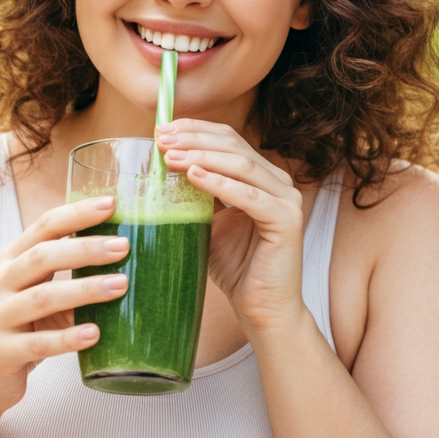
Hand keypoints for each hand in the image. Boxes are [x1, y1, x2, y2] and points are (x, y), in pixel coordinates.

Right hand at [0, 196, 128, 416]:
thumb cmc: (19, 330)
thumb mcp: (39, 295)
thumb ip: (69, 278)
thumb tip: (127, 263)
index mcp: (12, 262)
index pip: (44, 227)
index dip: (76, 214)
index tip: (111, 204)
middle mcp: (0, 283)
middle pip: (43, 257)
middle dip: (85, 249)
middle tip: (123, 247)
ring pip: (42, 297)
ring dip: (84, 290)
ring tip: (120, 286)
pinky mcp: (1, 352)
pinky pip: (38, 343)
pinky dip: (68, 337)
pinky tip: (95, 334)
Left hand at [155, 120, 305, 333]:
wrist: (261, 309)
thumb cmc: (234, 266)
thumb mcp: (205, 222)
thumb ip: (190, 196)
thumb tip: (152, 172)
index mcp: (259, 176)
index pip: (226, 139)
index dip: (194, 129)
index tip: (161, 129)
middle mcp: (276, 181)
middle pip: (233, 145)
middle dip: (193, 138)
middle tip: (161, 138)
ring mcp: (285, 199)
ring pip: (241, 165)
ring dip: (201, 157)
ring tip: (170, 156)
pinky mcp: (286, 220)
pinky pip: (249, 196)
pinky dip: (220, 184)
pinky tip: (193, 177)